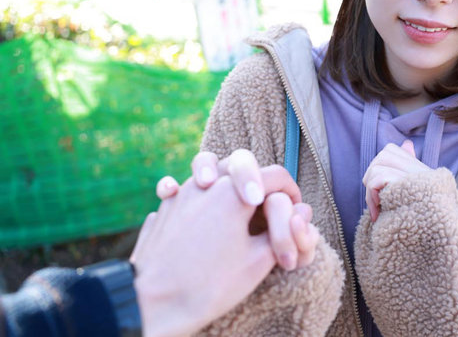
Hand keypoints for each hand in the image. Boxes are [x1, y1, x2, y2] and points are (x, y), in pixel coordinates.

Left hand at [155, 149, 318, 270]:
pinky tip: (202, 203)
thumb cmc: (210, 285)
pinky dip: (201, 191)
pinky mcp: (165, 208)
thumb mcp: (260, 260)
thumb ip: (280, 231)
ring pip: (212, 167)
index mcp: (234, 193)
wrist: (153, 305)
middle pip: (242, 161)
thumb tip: (293, 219)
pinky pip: (186, 186)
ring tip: (238, 199)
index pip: (276, 176)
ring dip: (229, 180)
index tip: (295, 207)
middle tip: (265, 197)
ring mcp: (182, 192)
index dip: (292, 190)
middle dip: (259, 176)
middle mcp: (207, 183)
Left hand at [362, 140, 428, 221]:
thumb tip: (407, 144)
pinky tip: (380, 212)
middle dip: (371, 179)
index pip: (390, 151)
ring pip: (375, 168)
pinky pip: (377, 180)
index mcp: (418, 167)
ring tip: (378, 210)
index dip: (380, 168)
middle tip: (376, 204)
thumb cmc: (427, 215)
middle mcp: (416, 166)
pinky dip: (372, 197)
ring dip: (370, 193)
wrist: (440, 230)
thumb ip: (409, 169)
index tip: (381, 192)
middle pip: (381, 157)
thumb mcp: (419, 191)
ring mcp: (412, 173)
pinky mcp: (404, 182)